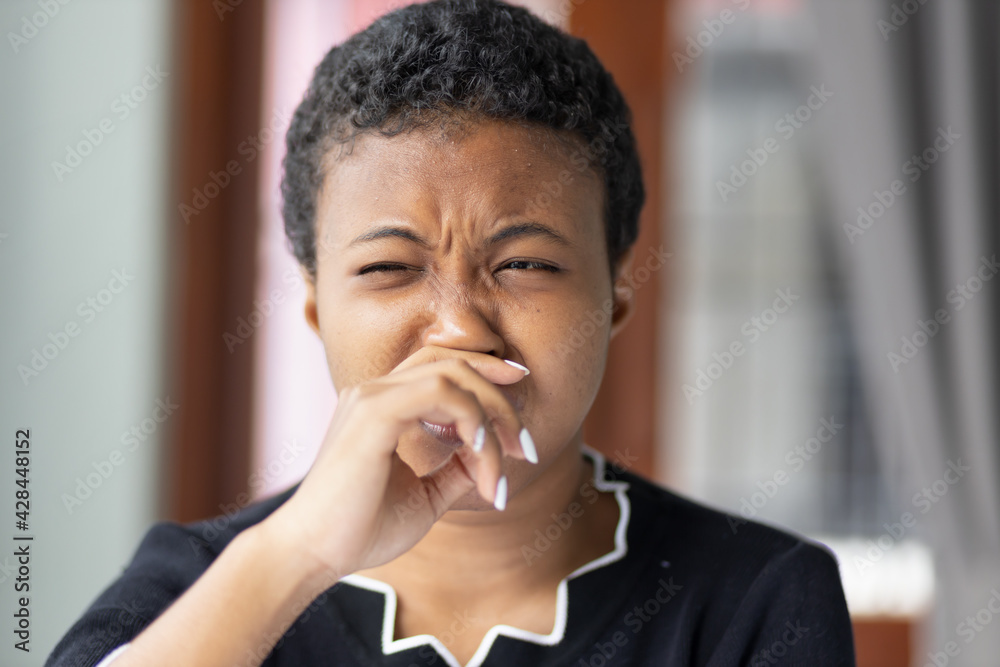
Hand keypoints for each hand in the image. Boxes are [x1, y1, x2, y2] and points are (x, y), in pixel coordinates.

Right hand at [262, 346, 533, 582]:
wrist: (314, 554)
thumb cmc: (361, 529)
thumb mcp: (426, 495)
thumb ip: (456, 468)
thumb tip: (490, 454)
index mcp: (382, 405)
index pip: (441, 365)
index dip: (486, 373)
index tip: (522, 398)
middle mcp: (375, 391)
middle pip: (453, 361)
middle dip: (501, 394)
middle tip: (526, 444)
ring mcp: (372, 397)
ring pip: (453, 375)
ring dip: (494, 414)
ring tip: (511, 459)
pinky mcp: (374, 413)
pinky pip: (441, 393)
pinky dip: (474, 421)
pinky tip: (484, 455)